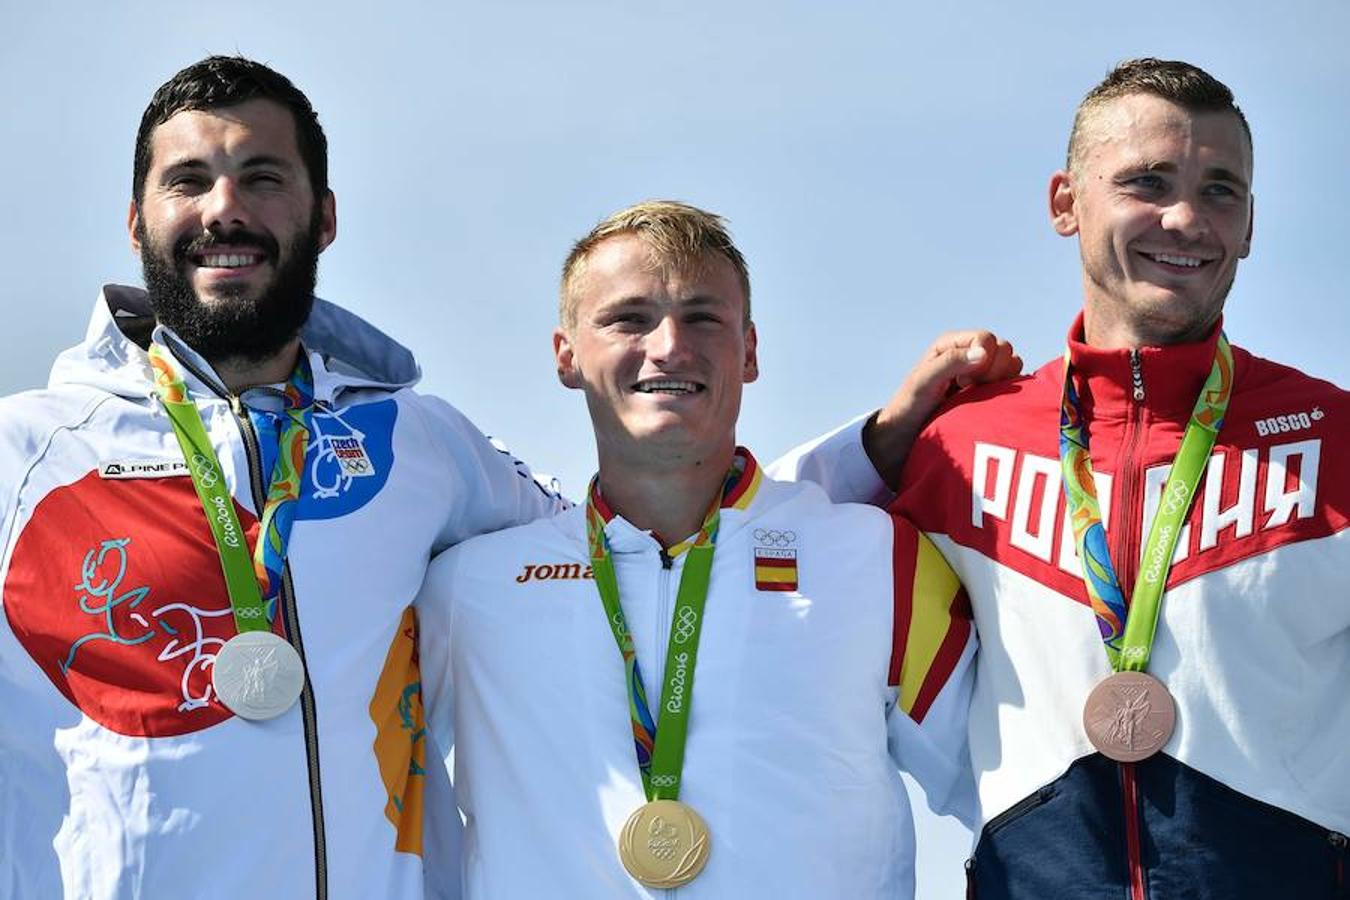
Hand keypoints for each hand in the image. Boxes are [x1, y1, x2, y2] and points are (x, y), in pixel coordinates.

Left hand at [862, 330, 1021, 487]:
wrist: (906, 436)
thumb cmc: (910, 407)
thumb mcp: (924, 382)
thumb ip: (950, 363)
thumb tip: (983, 354)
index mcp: (952, 344)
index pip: (986, 339)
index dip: (983, 360)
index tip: (963, 383)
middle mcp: (969, 354)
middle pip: (1003, 348)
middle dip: (995, 370)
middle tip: (972, 390)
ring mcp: (981, 372)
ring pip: (1012, 364)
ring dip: (1003, 380)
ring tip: (979, 398)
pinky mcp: (990, 391)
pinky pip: (1013, 383)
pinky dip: (1008, 391)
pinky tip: (990, 405)